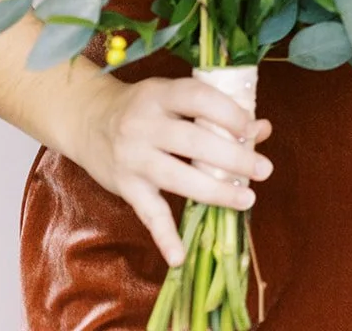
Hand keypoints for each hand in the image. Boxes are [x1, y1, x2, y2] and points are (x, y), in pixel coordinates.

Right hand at [70, 76, 272, 266]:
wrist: (87, 120)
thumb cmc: (146, 106)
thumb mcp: (176, 97)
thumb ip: (218, 110)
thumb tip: (261, 129)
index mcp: (160, 95)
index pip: (198, 99)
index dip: (228, 114)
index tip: (252, 129)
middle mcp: (143, 125)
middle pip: (192, 143)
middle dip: (232, 158)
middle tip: (263, 169)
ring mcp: (132, 158)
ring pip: (176, 178)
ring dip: (215, 191)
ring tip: (247, 198)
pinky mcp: (124, 187)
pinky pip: (147, 213)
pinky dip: (163, 236)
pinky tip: (179, 256)